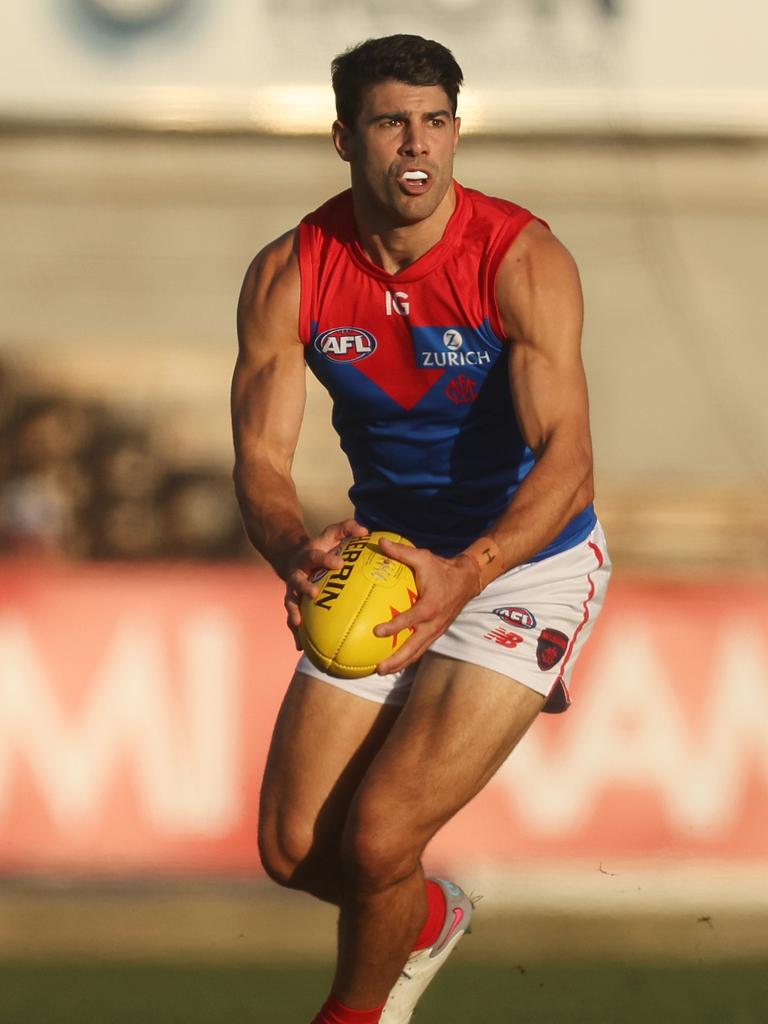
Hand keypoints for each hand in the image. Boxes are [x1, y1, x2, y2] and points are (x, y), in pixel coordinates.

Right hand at [283, 519, 368, 647]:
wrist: (292, 556)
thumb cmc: (322, 545)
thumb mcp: (332, 533)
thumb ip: (347, 528)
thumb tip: (365, 531)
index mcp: (308, 556)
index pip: (316, 556)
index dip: (327, 559)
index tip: (339, 564)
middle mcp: (297, 573)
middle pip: (297, 580)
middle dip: (305, 586)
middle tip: (315, 594)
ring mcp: (292, 590)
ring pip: (290, 602)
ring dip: (293, 612)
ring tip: (298, 624)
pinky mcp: (292, 603)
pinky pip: (292, 620)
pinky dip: (295, 634)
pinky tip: (301, 648)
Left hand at [373, 538, 480, 673]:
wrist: (467, 580)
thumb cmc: (442, 569)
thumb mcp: (423, 557)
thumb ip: (401, 552)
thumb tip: (380, 542)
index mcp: (430, 606)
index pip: (410, 619)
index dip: (393, 626)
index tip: (377, 631)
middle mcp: (433, 623)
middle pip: (414, 648)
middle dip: (396, 660)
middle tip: (377, 669)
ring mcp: (435, 631)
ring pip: (417, 652)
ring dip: (400, 663)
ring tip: (381, 671)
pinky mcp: (436, 633)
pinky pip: (420, 649)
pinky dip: (407, 657)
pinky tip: (393, 662)